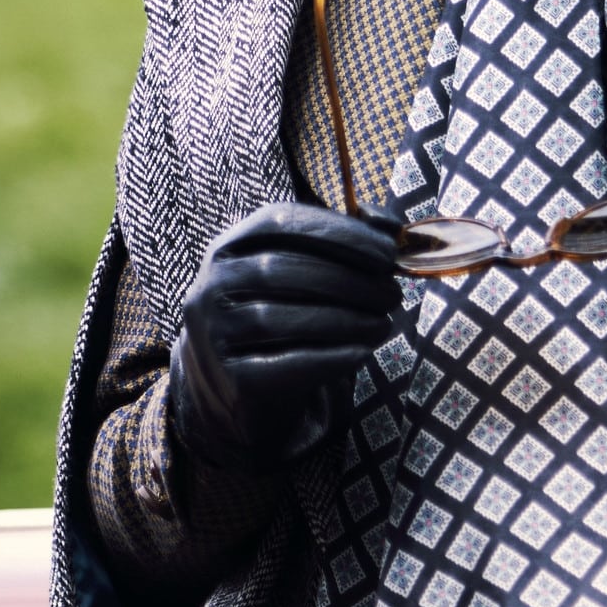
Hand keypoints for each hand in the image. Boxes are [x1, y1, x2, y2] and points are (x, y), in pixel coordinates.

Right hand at [167, 203, 400, 475]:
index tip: (388, 253)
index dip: (339, 232)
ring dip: (344, 320)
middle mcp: (210, 285)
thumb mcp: (304, 273)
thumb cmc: (285, 315)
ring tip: (383, 325)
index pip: (279, 222)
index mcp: (230, 247)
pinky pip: (282, 364)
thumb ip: (346, 242)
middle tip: (393, 296)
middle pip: (281, 270)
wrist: (240, 384)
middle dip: (349, 281)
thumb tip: (395, 227)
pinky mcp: (229, 377)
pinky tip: (361, 353)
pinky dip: (329, 358)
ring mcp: (212, 332)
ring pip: (278, 318)